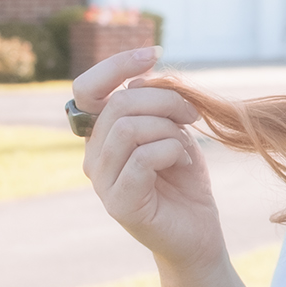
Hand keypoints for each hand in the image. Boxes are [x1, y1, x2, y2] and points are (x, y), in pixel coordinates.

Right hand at [73, 46, 226, 274]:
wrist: (198, 233)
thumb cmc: (184, 179)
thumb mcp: (174, 129)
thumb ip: (155, 104)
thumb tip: (140, 80)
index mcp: (101, 135)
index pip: (87, 89)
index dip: (117, 65)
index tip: (155, 54)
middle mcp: (93, 156)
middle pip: (118, 104)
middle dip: (164, 101)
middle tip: (191, 116)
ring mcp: (102, 182)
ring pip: (129, 128)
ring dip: (169, 129)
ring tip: (185, 145)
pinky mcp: (120, 204)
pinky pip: (143, 159)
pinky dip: (171, 151)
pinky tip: (183, 161)